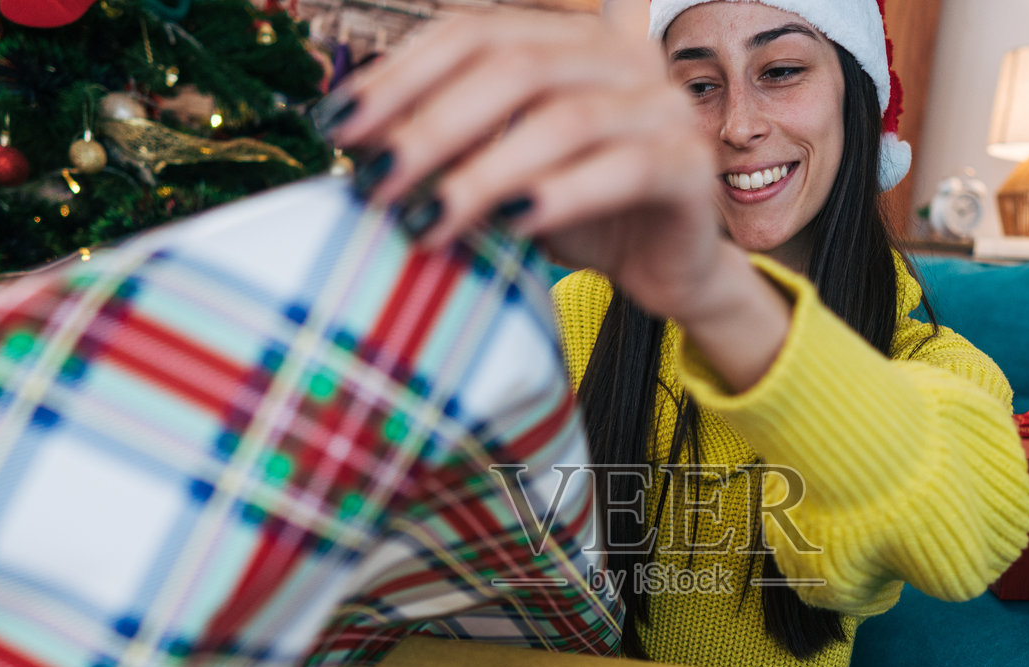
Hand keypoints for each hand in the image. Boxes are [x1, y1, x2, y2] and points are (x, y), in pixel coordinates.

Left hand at [324, 0, 729, 325]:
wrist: (664, 271)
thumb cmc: (575, 215)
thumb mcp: (499, 172)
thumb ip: (447, 144)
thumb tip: (352, 137)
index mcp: (570, 41)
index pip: (475, 33)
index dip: (401, 75)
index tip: (338, 127)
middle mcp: (622, 56)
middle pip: (515, 68)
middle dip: (431, 127)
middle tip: (376, 184)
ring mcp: (663, 108)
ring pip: (564, 121)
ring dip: (483, 173)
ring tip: (428, 221)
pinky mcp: (690, 167)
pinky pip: (622, 170)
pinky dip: (560, 197)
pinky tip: (510, 226)